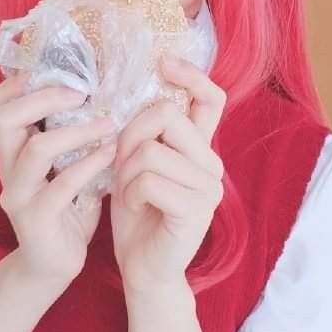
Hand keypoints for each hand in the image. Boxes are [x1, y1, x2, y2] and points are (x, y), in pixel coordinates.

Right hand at [0, 73, 116, 285]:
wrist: (54, 264)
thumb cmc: (64, 208)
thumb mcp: (59, 166)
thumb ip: (65, 135)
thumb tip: (96, 92)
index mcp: (10, 152)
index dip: (10, 87)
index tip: (51, 74)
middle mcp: (7, 169)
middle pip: (4, 119)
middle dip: (43, 98)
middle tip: (80, 93)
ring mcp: (19, 195)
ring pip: (36, 149)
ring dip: (77, 131)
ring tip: (108, 123)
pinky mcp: (36, 219)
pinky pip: (62, 185)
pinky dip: (90, 164)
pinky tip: (111, 154)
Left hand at [109, 55, 226, 293]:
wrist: (144, 270)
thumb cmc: (138, 215)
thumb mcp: (135, 165)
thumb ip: (144, 134)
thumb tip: (133, 94)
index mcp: (199, 149)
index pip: (211, 99)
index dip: (191, 75)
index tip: (163, 61)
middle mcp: (211, 164)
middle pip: (167, 115)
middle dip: (130, 135)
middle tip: (120, 162)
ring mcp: (208, 188)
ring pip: (151, 150)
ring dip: (125, 172)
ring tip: (127, 192)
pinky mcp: (195, 210)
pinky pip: (150, 181)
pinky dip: (130, 194)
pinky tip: (134, 208)